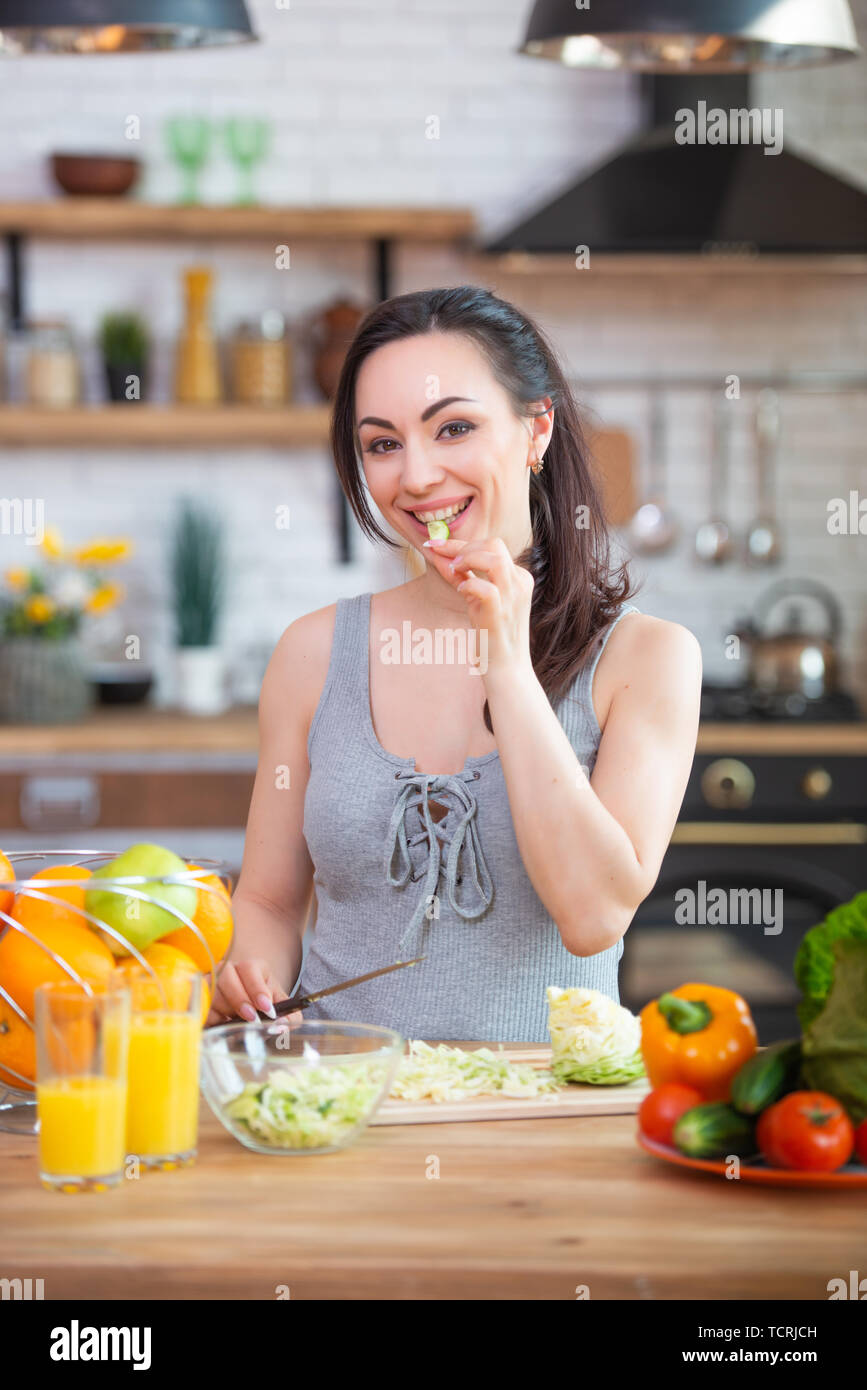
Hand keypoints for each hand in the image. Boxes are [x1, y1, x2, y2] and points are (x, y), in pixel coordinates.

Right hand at [206, 957, 301, 1026]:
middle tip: (252, 1018)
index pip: (250, 969)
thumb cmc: (263, 1005)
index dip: (257, 988)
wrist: (246, 1009)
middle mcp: (227, 970)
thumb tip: (283, 1027)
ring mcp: (210, 981)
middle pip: (227, 977)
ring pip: (212, 991)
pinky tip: (221, 1025)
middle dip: (240, 999)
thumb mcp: (279, 1007)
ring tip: (235, 1022)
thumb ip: (290, 1016)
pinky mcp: (198, 997)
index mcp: (250, 968)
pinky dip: (210, 1017)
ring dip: (225, 1009)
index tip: (267, 1008)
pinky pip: (200, 1006)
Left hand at [425, 534, 534, 676]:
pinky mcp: (501, 613)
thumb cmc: (491, 635)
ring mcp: (513, 597)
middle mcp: (519, 583)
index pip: (492, 546)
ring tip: (454, 571)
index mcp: (517, 577)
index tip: (436, 543)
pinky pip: (486, 588)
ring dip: (468, 559)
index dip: (461, 542)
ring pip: (494, 559)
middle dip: (463, 546)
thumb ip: (463, 577)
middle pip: (495, 544)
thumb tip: (442, 558)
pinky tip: (461, 591)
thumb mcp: (477, 600)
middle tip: (444, 558)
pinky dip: (468, 584)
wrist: (506, 668)